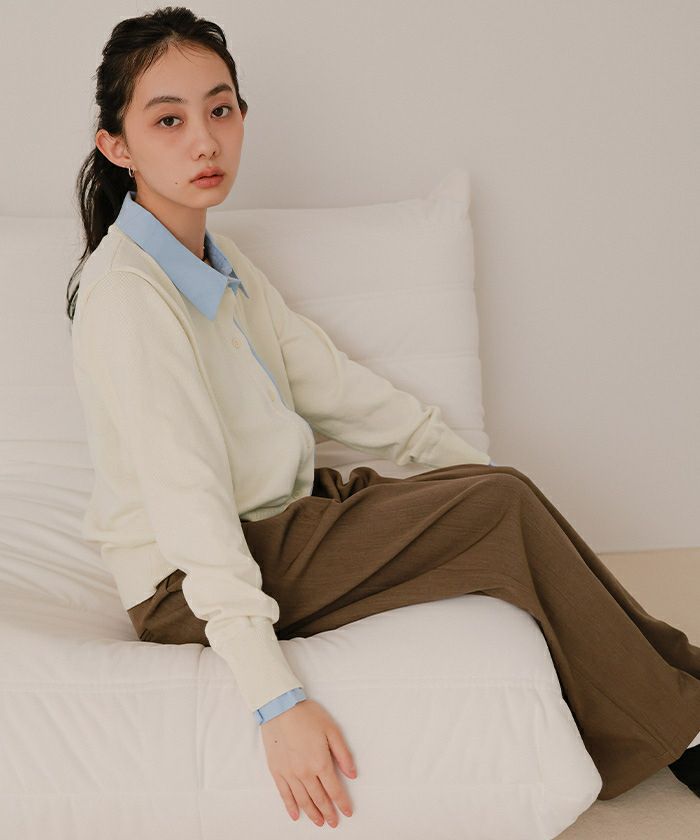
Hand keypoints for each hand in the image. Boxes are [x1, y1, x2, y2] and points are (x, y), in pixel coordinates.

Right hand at [260, 698, 356, 826]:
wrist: (280, 707)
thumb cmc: (307, 715)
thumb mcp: (332, 730)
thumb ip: (343, 754)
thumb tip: (352, 774)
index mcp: (321, 762)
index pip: (335, 790)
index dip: (342, 803)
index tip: (347, 812)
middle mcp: (305, 773)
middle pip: (319, 799)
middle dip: (328, 812)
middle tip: (333, 822)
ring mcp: (289, 774)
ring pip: (303, 800)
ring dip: (312, 813)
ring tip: (319, 822)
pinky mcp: (276, 771)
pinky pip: (284, 794)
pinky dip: (291, 806)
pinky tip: (296, 815)